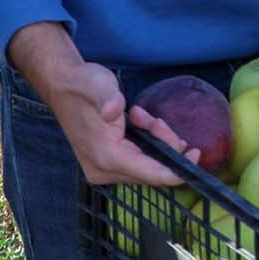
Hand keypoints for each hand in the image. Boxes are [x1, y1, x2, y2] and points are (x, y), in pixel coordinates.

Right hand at [7, 22, 196, 186]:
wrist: (63, 85)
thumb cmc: (83, 85)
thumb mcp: (99, 85)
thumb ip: (107, 99)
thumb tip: (112, 110)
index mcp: (106, 158)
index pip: (151, 174)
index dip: (177, 170)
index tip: (196, 155)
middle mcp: (104, 171)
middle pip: (152, 170)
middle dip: (164, 145)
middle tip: (156, 119)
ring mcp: (104, 170)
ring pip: (147, 164)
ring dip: (154, 140)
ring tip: (141, 115)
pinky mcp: (106, 163)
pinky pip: (139, 158)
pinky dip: (146, 142)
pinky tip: (137, 121)